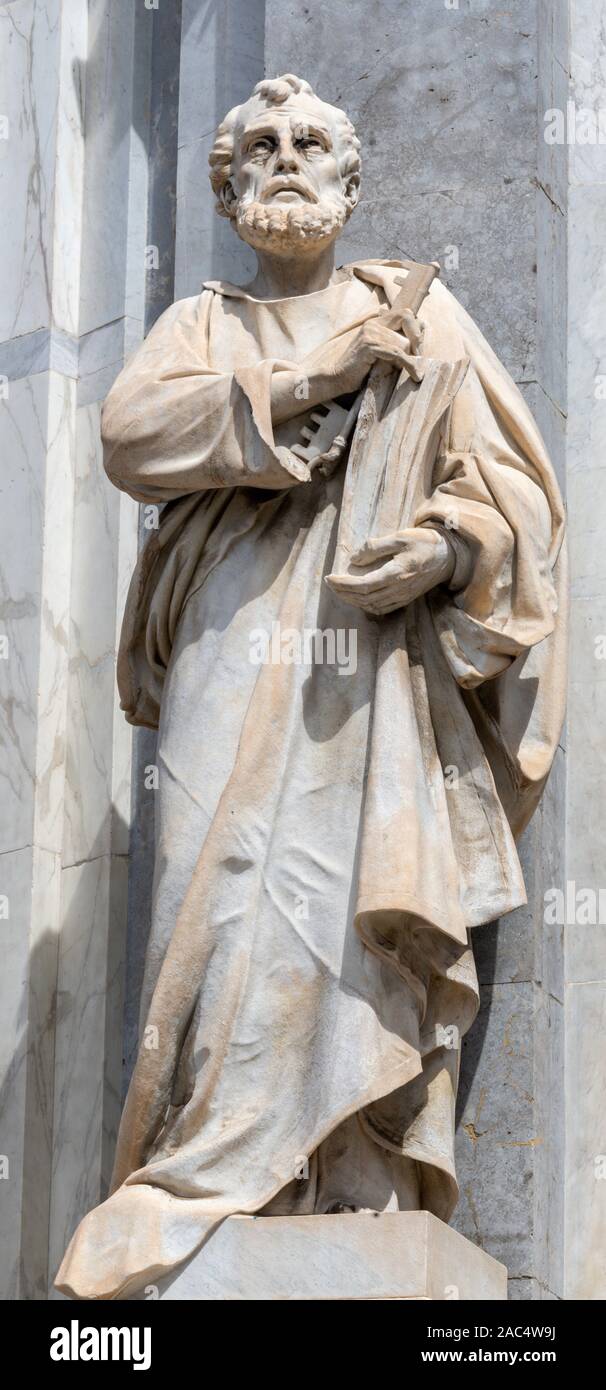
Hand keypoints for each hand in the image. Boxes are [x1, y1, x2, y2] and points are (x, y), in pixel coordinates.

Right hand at [271, 309, 424, 424]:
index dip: (416, 327)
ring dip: (411, 358)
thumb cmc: (358, 370)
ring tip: (414, 372)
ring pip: (403, 341)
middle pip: (407, 320)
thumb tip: (417, 343)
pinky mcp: (369, 345)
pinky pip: (397, 352)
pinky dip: (409, 364)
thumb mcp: (380, 355)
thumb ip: (394, 345)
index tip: (420, 347)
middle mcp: (373, 323)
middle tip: (421, 359)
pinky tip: (414, 374)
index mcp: (376, 322)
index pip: (405, 313)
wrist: (335, 379)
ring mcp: (370, 332)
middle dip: (417, 341)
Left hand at [327, 527, 453, 615]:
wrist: (449, 556)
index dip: (344, 584)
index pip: (363, 585)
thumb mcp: (400, 537)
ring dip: (353, 601)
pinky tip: (359, 599)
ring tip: (340, 591)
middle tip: (330, 584)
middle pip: (364, 598)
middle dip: (343, 592)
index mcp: (397, 574)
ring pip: (371, 606)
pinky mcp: (406, 599)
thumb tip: (354, 559)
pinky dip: (366, 606)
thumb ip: (376, 547)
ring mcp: (403, 597)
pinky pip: (382, 609)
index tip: (329, 577)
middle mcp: (399, 589)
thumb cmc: (425, 543)